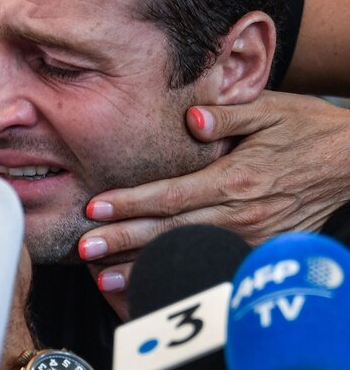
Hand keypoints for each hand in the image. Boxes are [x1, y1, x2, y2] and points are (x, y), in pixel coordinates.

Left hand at [80, 91, 349, 292]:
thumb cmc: (304, 129)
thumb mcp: (270, 109)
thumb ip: (227, 114)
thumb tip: (190, 119)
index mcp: (237, 178)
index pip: (171, 195)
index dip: (130, 203)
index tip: (94, 207)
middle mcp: (242, 213)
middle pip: (170, 231)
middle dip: (123, 241)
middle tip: (83, 249)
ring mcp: (253, 237)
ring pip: (188, 254)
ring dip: (144, 265)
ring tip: (104, 276)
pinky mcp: (261, 249)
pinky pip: (211, 264)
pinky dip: (179, 271)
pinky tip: (151, 279)